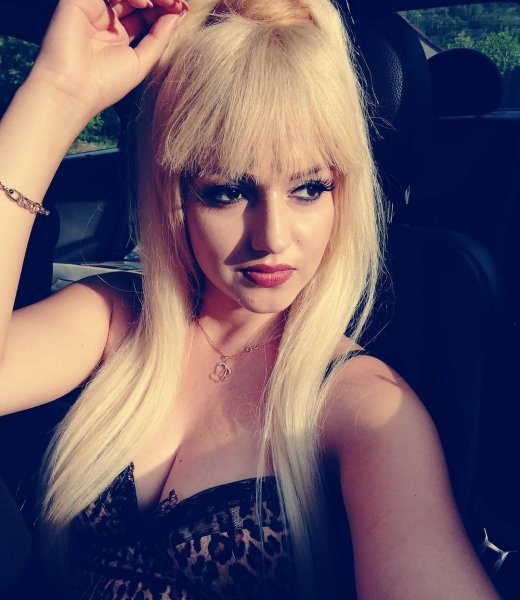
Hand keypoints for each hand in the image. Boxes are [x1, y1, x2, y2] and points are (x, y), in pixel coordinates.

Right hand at [30, 0, 187, 117]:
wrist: (72, 89)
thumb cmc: (104, 83)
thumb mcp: (141, 62)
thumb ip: (159, 38)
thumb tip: (179, 15)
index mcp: (119, 35)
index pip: (145, 12)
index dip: (164, 9)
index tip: (183, 10)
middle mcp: (106, 19)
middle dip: (161, 0)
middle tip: (178, 3)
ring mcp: (93, 7)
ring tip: (167, 3)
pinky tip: (144, 4)